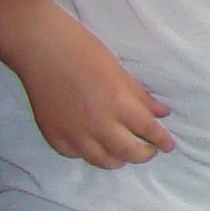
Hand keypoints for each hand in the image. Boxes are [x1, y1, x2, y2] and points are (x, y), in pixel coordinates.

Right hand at [25, 14, 174, 168]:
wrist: (41, 49)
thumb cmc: (85, 52)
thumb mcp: (121, 72)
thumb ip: (141, 98)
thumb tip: (162, 114)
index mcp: (119, 104)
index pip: (149, 131)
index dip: (162, 141)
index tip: (168, 145)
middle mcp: (98, 124)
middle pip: (128, 152)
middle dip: (144, 155)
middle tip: (150, 151)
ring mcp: (74, 133)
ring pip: (103, 161)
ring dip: (119, 159)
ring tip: (124, 153)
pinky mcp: (54, 136)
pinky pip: (76, 155)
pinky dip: (89, 153)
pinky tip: (95, 147)